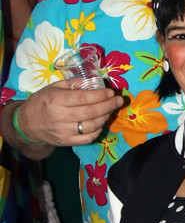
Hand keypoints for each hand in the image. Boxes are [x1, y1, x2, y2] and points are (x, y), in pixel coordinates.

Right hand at [7, 83, 123, 147]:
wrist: (27, 124)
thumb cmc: (41, 102)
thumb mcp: (53, 87)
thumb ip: (73, 83)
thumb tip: (94, 81)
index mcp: (56, 100)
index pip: (83, 98)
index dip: (100, 95)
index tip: (111, 92)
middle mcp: (61, 117)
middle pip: (91, 112)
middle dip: (108, 106)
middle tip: (119, 100)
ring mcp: (64, 131)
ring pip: (92, 125)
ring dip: (105, 117)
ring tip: (111, 110)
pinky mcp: (67, 141)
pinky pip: (88, 137)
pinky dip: (98, 130)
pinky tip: (101, 122)